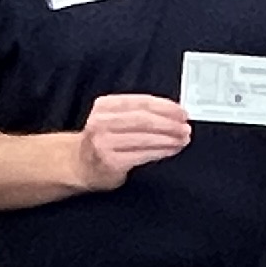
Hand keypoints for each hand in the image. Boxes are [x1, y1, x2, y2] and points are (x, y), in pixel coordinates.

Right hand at [71, 95, 191, 192]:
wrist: (79, 165)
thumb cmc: (103, 141)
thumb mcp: (113, 118)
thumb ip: (138, 113)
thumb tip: (173, 114)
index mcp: (105, 105)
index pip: (141, 102)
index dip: (166, 107)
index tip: (182, 112)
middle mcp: (101, 122)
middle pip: (144, 119)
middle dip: (170, 123)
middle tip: (185, 127)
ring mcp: (104, 142)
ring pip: (145, 138)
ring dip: (169, 139)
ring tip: (182, 139)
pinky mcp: (110, 161)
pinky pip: (142, 154)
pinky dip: (161, 151)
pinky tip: (171, 150)